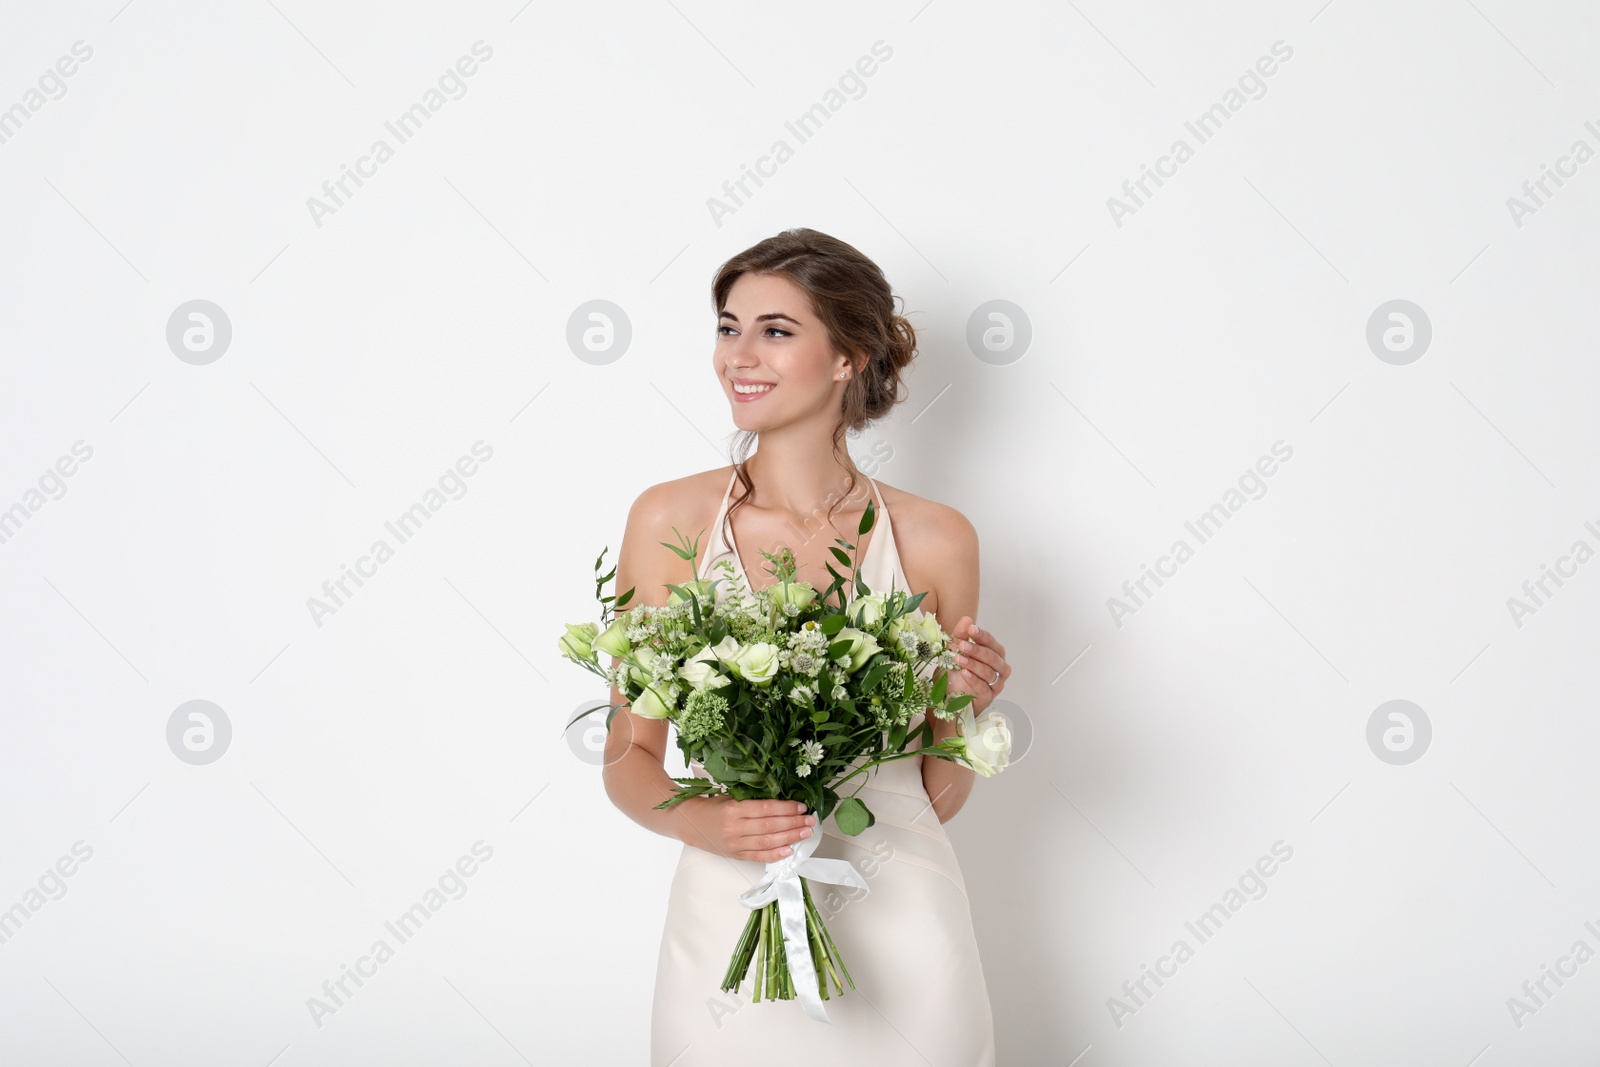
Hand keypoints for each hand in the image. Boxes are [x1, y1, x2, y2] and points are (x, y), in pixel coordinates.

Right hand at [676, 795, 819, 862]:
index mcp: (734, 808)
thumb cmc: (713, 806)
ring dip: (789, 838)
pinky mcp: (735, 854)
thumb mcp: (731, 797)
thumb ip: (753, 801)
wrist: (690, 822)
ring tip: (805, 834)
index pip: (766, 809)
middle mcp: (735, 827)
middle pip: (770, 826)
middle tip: (810, 821)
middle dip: (793, 824)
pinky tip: (789, 851)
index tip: (801, 807)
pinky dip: (775, 855)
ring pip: (767, 842)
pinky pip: (758, 856)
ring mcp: (735, 843)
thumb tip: (783, 803)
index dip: (786, 809)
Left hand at [944, 617, 1008, 715]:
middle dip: (977, 650)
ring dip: (973, 664)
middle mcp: (999, 668)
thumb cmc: (957, 672)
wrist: (950, 697)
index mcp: (994, 654)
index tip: (971, 629)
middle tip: (962, 645)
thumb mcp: (954, 651)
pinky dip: (974, 679)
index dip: (982, 636)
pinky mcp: (988, 697)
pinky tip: (964, 673)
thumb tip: (967, 619)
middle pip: (992, 657)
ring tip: (958, 659)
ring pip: (989, 672)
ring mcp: (995, 683)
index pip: (991, 643)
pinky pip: (984, 687)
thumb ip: (960, 635)